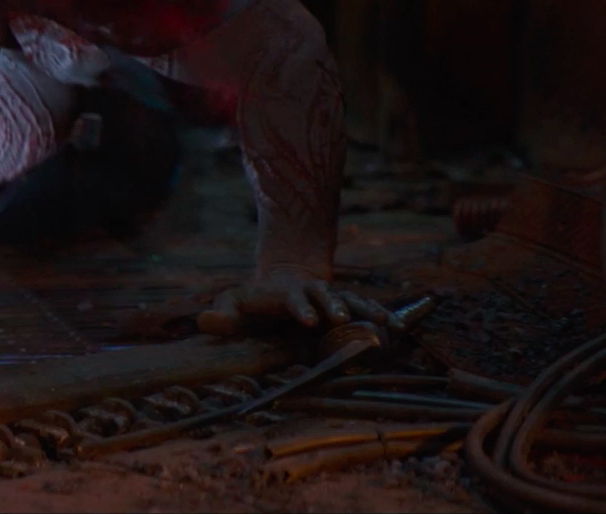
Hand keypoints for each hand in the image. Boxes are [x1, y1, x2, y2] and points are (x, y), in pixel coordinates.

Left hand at [197, 267, 388, 335]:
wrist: (284, 279)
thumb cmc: (255, 298)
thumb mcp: (233, 302)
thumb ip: (221, 314)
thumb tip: (204, 322)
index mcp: (286, 293)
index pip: (293, 300)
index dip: (300, 308)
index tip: (307, 320)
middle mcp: (313, 293)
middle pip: (326, 296)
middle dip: (334, 306)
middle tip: (341, 320)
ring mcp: (332, 298)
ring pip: (352, 300)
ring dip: (368, 310)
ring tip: (388, 324)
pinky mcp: (346, 306)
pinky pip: (366, 309)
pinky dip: (383, 315)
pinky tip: (401, 326)